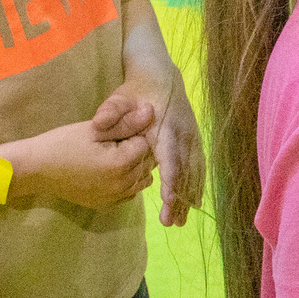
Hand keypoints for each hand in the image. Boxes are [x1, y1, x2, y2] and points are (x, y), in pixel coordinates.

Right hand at [11, 115, 155, 209]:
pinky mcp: (107, 204)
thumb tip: (152, 111)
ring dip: (135, 167)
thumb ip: (126, 123)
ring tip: (114, 156)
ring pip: (142, 180)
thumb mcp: (95, 129)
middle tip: (115, 142)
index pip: (146, 144)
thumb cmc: (63, 143)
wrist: (37, 169)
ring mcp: (115, 197)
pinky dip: (127, 181)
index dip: (134, 134)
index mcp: (121, 163)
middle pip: (147, 163)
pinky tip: (110, 171)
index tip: (118, 131)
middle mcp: (122, 184)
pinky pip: (130, 192)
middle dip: (137, 151)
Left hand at [99, 65, 203, 225]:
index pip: (171, 158)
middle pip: (186, 171)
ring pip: (195, 172)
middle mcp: (184, 135)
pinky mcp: (195, 141)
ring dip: (189, 196)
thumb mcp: (119, 97)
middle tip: (171, 221)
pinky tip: (192, 203)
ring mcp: (192, 138)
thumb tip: (99, 122)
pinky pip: (199, 167)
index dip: (172, 181)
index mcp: (167, 127)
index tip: (168, 201)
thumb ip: (110, 111)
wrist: (161, 76)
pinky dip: (196, 186)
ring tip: (180, 220)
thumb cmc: (136, 91)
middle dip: (180, 197)